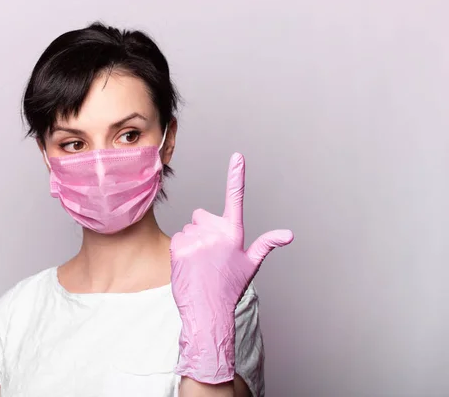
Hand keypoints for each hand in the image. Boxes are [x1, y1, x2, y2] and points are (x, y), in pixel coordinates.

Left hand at [170, 152, 293, 383]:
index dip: (237, 176)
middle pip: (201, 216)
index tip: (237, 156)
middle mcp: (216, 232)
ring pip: (189, 228)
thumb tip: (288, 234)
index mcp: (234, 233)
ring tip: (200, 264)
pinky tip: (189, 266)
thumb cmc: (229, 287)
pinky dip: (181, 250)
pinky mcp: (178, 247)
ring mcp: (196, 239)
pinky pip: (178, 238)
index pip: (235, 199)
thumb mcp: (250, 264)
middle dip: (204, 229)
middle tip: (210, 254)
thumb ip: (266, 243)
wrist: (207, 311)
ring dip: (192, 241)